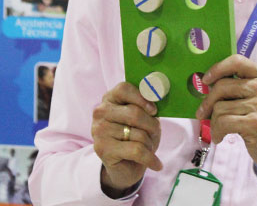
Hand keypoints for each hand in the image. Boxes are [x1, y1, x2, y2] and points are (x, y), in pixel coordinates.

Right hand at [92, 82, 162, 196]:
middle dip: (152, 126)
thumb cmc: (135, 137)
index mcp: (109, 99)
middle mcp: (100, 112)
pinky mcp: (103, 149)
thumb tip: (157, 95)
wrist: (124, 167)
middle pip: (134, 113)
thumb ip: (146, 107)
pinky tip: (157, 164)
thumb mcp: (143, 119)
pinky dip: (151, 159)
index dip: (142, 98)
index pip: (124, 89)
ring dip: (150, 144)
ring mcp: (99, 131)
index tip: (154, 110)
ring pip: (138, 134)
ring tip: (147, 148)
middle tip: (155, 134)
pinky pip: (137, 151)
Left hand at [195, 55, 256, 171]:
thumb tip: (206, 83)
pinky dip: (217, 131)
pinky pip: (223, 122)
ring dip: (213, 121)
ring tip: (218, 128)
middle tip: (203, 112)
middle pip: (222, 86)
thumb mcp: (256, 95)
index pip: (236, 61)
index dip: (217, 69)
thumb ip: (238, 85)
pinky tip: (220, 137)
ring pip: (220, 106)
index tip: (206, 80)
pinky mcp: (256, 123)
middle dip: (208, 101)